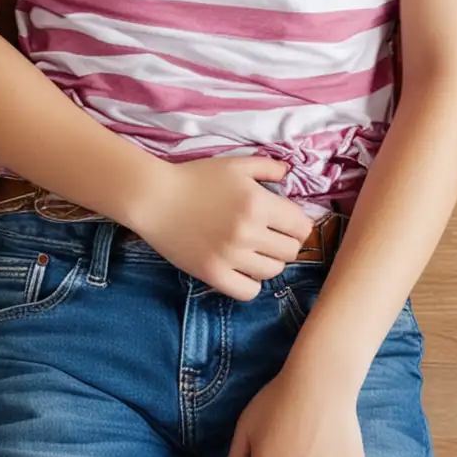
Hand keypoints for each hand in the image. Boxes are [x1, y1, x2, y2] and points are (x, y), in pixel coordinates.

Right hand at [127, 156, 315, 299]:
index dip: (297, 224)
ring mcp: (230, 256)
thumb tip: (289, 174)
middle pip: (290, 251)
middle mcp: (248, 232)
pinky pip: (248, 291)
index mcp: (258, 203)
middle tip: (271, 236)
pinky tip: (242, 269)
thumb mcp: (234, 165)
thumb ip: (267, 167)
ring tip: (255, 251)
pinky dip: (250, 283)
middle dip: (285, 242)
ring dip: (269, 262)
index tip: (286, 222)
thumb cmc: (195, 178)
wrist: (155, 198)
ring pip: (272, 272)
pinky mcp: (213, 274)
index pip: (301, 226)